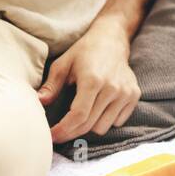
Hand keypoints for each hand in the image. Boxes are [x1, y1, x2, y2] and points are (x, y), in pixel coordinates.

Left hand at [38, 23, 140, 143]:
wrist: (112, 39)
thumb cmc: (84, 52)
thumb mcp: (63, 64)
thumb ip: (51, 85)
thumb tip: (39, 102)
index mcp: (93, 80)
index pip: (78, 116)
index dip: (63, 130)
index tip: (51, 136)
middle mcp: (112, 88)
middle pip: (89, 124)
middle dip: (71, 133)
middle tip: (59, 133)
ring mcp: (126, 92)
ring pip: (103, 126)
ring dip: (89, 127)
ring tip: (81, 116)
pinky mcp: (134, 95)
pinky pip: (118, 121)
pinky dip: (106, 121)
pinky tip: (98, 110)